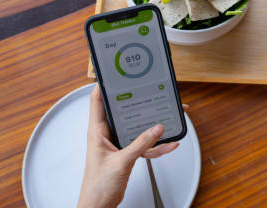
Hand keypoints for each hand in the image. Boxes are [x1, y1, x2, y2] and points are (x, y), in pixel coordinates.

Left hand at [78, 85, 184, 207]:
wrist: (98, 207)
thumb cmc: (97, 187)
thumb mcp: (121, 162)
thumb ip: (140, 144)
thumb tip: (156, 128)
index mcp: (97, 131)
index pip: (98, 100)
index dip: (105, 84)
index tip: (117, 72)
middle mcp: (107, 134)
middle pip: (124, 111)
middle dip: (139, 101)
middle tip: (151, 90)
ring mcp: (118, 143)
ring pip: (138, 127)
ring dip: (153, 124)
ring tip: (169, 116)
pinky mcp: (127, 153)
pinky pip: (145, 144)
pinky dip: (158, 145)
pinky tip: (169, 143)